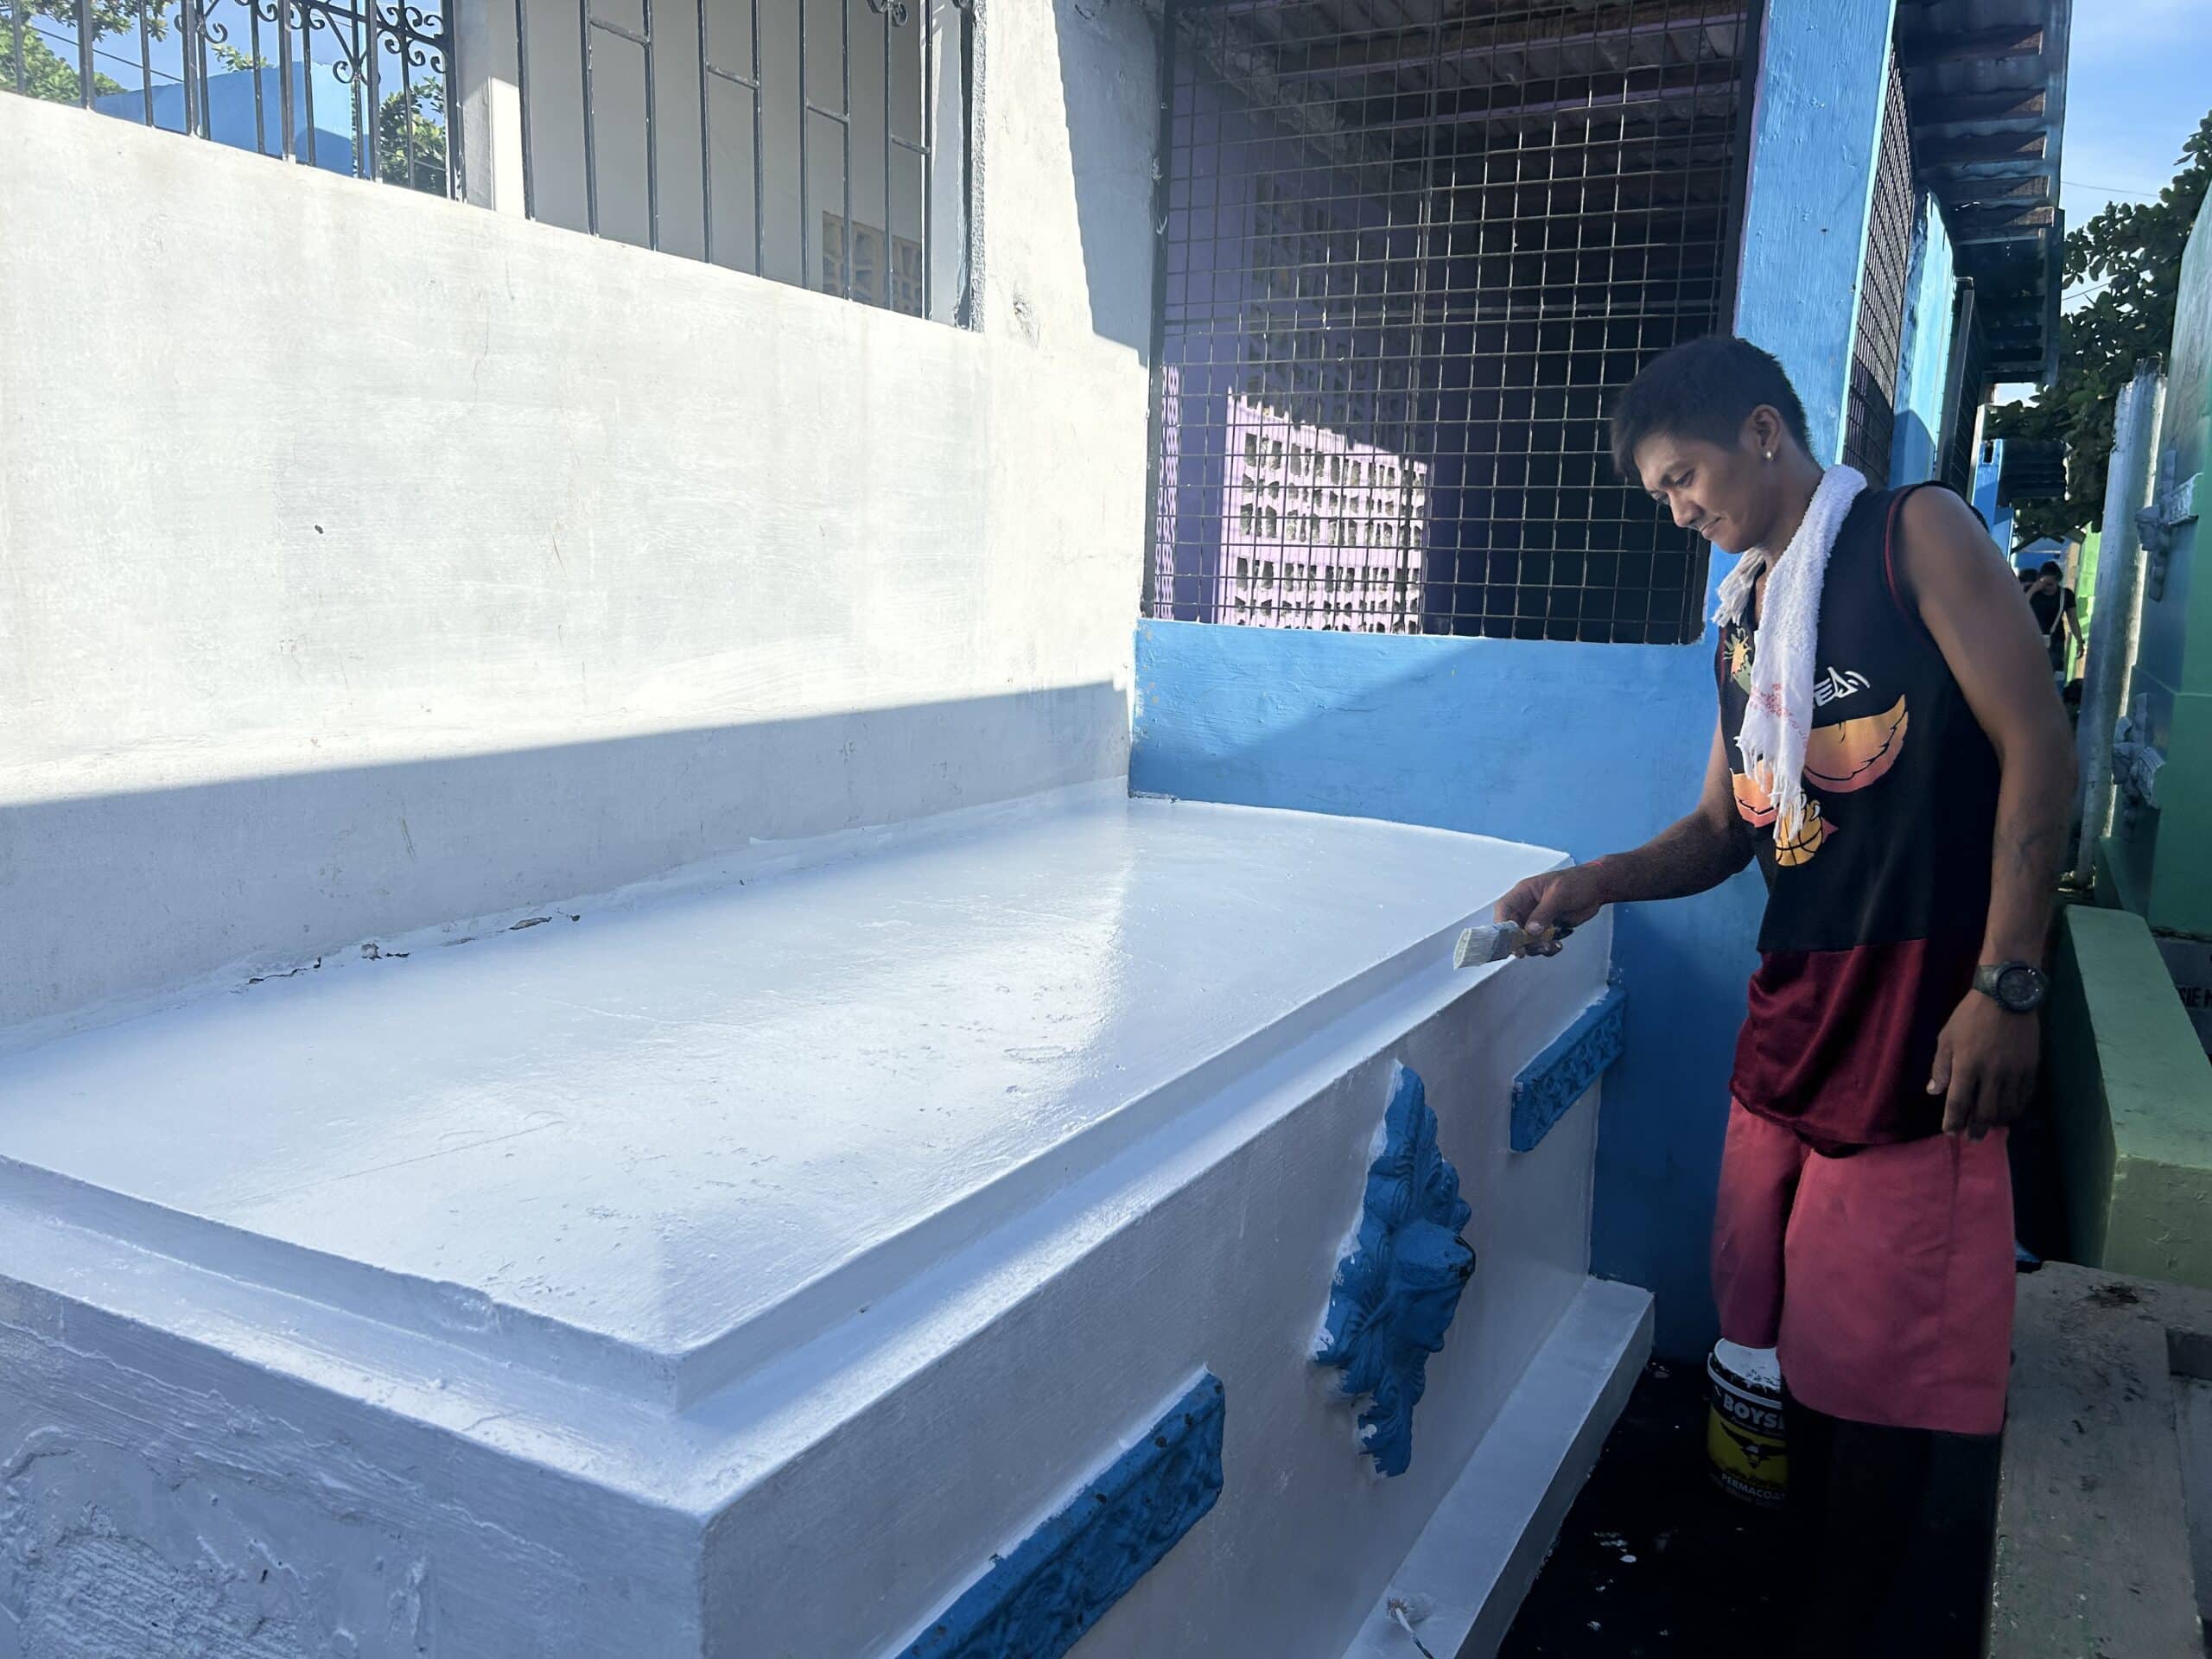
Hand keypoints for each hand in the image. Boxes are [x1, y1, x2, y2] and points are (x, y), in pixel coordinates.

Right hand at [1493, 863, 1610, 955]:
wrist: (1596, 888)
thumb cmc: (1577, 882)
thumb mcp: (1559, 894)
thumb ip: (1544, 913)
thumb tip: (1530, 931)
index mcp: (1524, 893)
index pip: (1504, 909)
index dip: (1501, 924)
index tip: (1507, 940)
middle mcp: (1526, 907)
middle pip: (1512, 929)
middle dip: (1520, 942)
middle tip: (1529, 950)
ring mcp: (1536, 919)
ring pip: (1526, 940)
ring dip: (1536, 947)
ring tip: (1551, 946)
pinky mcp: (1547, 929)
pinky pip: (1540, 943)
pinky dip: (1547, 948)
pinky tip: (1558, 946)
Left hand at [1927, 992, 2038, 1138]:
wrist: (2007, 996)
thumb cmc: (1970, 1016)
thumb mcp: (1947, 1038)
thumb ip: (1940, 1067)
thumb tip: (1934, 1093)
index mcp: (1967, 1066)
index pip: (1959, 1103)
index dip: (1953, 1122)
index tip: (1951, 1133)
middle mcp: (1992, 1074)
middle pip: (1985, 1113)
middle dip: (1977, 1129)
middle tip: (1973, 1138)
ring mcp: (2014, 1073)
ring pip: (2007, 1109)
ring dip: (1997, 1122)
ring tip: (1990, 1127)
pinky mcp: (2031, 1068)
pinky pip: (2024, 1097)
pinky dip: (2016, 1109)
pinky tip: (2009, 1112)